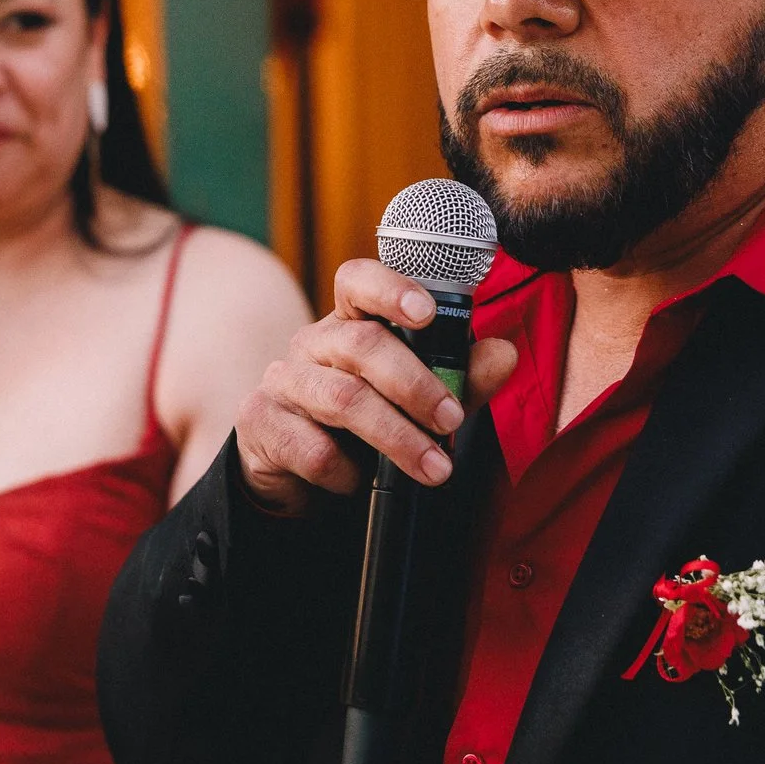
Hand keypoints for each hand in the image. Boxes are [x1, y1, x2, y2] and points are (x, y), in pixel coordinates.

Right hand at [236, 257, 517, 515]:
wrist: (290, 473)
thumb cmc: (358, 425)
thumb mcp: (414, 401)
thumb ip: (458, 378)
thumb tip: (505, 354)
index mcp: (349, 323)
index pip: (358, 281)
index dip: (391, 288)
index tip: (427, 312)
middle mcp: (312, 343)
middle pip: (361, 343)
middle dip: (416, 384)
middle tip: (452, 420)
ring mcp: (282, 382)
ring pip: (342, 400)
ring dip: (397, 437)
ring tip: (435, 469)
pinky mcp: (260, 424)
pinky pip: (312, 449)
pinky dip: (345, 473)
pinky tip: (356, 482)